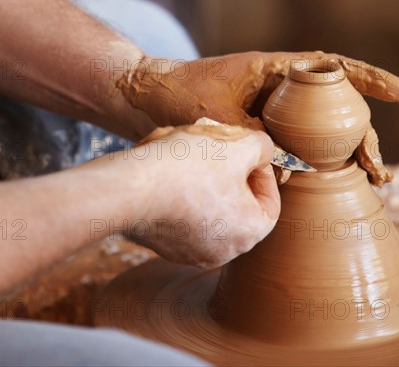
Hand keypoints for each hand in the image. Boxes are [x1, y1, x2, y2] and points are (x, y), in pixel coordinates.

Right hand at [108, 124, 278, 268]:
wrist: (128, 189)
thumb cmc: (187, 168)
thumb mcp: (237, 146)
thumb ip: (262, 147)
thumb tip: (262, 151)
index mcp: (248, 232)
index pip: (270, 201)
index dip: (261, 170)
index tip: (244, 150)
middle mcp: (222, 251)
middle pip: (236, 203)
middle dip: (228, 170)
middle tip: (214, 148)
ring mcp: (190, 251)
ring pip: (207, 206)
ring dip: (202, 178)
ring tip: (185, 153)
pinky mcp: (163, 244)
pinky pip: (181, 213)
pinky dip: (178, 190)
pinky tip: (165, 170)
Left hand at [117, 51, 398, 185]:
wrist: (151, 96)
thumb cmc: (181, 96)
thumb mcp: (220, 116)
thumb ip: (256, 138)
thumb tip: (293, 167)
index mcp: (273, 69)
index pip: (331, 68)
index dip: (369, 78)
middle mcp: (278, 84)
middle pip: (333, 105)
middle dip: (362, 134)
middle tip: (380, 168)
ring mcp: (271, 104)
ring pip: (318, 124)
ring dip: (344, 148)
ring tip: (369, 177)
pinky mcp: (261, 122)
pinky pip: (297, 137)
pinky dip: (314, 155)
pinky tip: (327, 175)